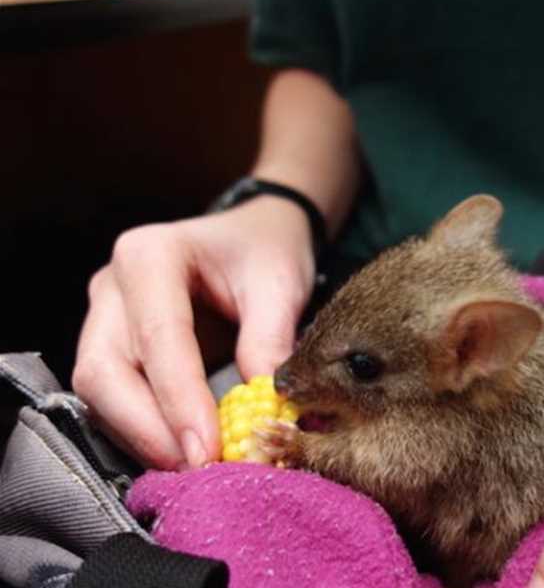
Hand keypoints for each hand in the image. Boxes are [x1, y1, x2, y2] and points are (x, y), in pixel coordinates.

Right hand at [72, 197, 315, 468]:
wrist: (251, 239)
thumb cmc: (264, 252)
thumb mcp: (279, 284)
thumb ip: (271, 340)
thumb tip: (266, 407)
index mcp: (149, 255)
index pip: (157, 335)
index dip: (179, 399)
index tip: (207, 448)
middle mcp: (112, 287)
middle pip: (104, 371)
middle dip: (147, 429)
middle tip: (199, 468)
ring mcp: (105, 320)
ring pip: (99, 395)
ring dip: (143, 439)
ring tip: (197, 469)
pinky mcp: (113, 351)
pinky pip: (114, 402)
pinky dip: (145, 434)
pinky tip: (184, 453)